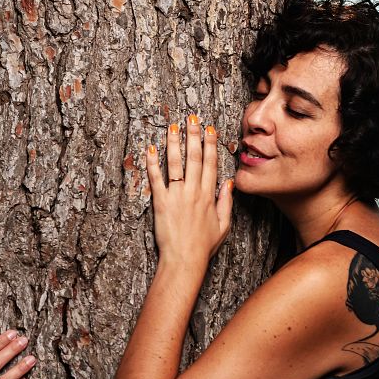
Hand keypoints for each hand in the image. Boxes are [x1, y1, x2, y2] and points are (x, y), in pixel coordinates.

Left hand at [146, 116, 233, 267]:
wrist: (185, 260)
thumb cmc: (203, 246)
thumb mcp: (223, 225)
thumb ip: (226, 202)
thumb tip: (228, 183)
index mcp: (209, 196)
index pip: (211, 163)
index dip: (210, 144)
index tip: (209, 129)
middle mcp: (193, 192)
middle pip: (194, 158)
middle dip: (193, 135)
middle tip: (191, 118)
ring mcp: (176, 196)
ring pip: (175, 164)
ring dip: (174, 143)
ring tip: (172, 126)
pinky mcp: (160, 203)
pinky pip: (156, 179)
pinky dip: (152, 163)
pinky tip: (150, 149)